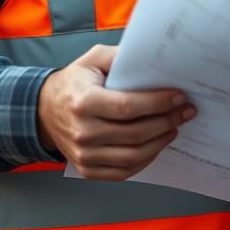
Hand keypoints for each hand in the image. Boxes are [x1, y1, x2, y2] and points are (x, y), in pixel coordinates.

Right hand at [36, 44, 194, 179]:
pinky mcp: (87, 169)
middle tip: (185, 111)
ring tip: (174, 127)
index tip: (179, 97)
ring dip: (160, 142)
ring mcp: (84, 154)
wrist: (44, 110)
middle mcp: (82, 131)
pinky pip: (123, 172)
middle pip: (135, 134)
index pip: (127, 107)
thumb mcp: (92, 59)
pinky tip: (156, 144)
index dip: (157, 103)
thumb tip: (152, 58)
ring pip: (132, 156)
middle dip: (166, 122)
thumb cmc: (74, 82)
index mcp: (84, 102)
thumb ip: (120, 56)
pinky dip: (144, 160)